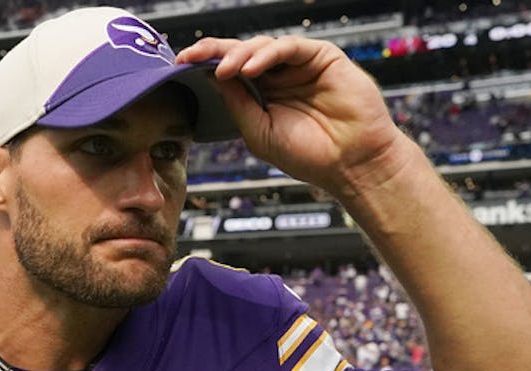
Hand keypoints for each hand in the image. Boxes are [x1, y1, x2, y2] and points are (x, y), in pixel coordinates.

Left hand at [177, 35, 407, 198]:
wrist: (350, 164)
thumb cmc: (309, 155)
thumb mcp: (258, 132)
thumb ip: (237, 104)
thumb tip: (211, 78)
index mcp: (263, 93)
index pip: (229, 70)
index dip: (205, 63)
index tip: (180, 64)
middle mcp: (279, 76)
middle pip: (241, 52)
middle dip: (213, 51)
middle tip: (191, 56)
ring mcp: (300, 65)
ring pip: (262, 46)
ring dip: (238, 55)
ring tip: (224, 70)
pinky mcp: (322, 57)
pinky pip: (289, 47)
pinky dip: (267, 54)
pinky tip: (250, 68)